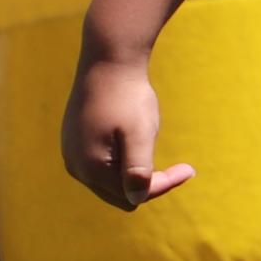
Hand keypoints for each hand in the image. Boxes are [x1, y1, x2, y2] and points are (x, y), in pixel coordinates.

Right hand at [61, 54, 192, 209]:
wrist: (108, 61)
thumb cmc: (128, 96)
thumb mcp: (139, 133)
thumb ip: (138, 169)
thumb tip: (136, 200)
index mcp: (91, 168)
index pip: (134, 196)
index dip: (162, 185)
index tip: (189, 169)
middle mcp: (75, 167)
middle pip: (121, 194)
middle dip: (148, 182)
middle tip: (178, 166)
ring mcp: (71, 154)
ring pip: (112, 181)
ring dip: (134, 170)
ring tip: (148, 144)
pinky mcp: (73, 142)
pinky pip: (102, 165)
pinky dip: (121, 159)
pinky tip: (130, 137)